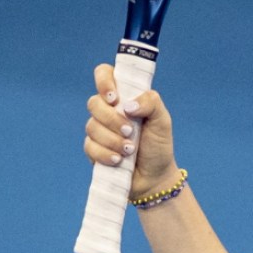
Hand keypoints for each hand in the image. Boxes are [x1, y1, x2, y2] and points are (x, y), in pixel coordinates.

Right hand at [83, 64, 180, 199]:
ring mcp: (99, 130)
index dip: (104, 81)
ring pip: (92, 127)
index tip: (114, 98)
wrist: (154, 177)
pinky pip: (90, 146)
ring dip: (112, 140)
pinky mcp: (93, 149)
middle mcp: (108, 111)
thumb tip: (127, 105)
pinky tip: (119, 160)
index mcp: (123, 97)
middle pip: (94, 103)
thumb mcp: (163, 121)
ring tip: (129, 150)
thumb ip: (151, 103)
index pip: (104, 74)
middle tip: (130, 131)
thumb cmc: (158, 146)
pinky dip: (105, 154)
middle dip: (112, 119)